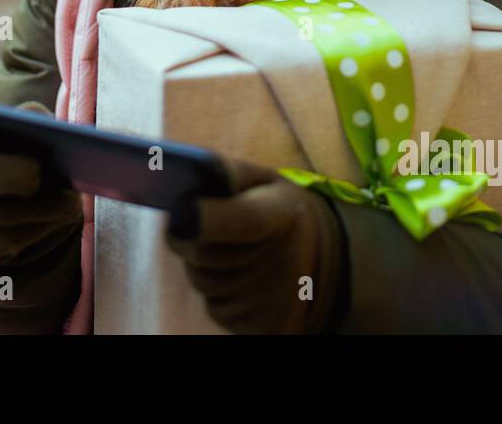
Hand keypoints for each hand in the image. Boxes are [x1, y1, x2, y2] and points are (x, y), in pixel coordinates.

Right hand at [0, 101, 82, 266]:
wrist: (25, 199)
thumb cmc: (29, 151)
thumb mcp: (31, 129)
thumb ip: (31, 119)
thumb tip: (40, 126)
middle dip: (5, 174)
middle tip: (36, 173)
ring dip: (37, 209)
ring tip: (68, 202)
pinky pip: (7, 243)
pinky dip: (37, 230)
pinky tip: (54, 218)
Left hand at [165, 157, 346, 334]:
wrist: (319, 256)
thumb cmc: (275, 210)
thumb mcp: (263, 181)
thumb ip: (226, 174)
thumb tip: (188, 182)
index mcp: (281, 214)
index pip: (242, 220)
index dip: (206, 219)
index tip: (181, 211)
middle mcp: (282, 261)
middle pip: (202, 255)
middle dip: (191, 239)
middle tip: (206, 225)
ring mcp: (274, 300)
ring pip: (202, 282)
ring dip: (204, 266)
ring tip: (231, 252)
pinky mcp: (266, 327)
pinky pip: (216, 308)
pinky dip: (219, 293)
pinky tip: (241, 278)